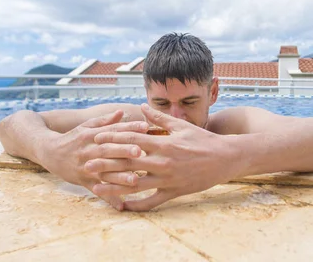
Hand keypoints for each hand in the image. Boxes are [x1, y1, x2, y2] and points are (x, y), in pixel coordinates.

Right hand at [41, 110, 148, 209]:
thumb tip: (122, 112)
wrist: (48, 151)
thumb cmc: (73, 138)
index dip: (129, 128)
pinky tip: (121, 205)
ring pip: (103, 172)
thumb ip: (105, 121)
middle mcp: (88, 150)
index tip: (145, 127)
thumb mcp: (86, 126)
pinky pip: (96, 190)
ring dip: (118, 177)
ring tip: (135, 179)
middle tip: (140, 151)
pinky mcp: (82, 181)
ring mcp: (85, 167)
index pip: (113, 130)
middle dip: (123, 151)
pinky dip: (108, 198)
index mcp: (92, 135)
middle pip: (107, 150)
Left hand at [88, 103, 239, 210]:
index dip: (112, 139)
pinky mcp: (174, 192)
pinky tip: (123, 206)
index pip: (132, 140)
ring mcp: (168, 178)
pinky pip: (152, 201)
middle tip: (86, 163)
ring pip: (135, 184)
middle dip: (105, 162)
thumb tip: (141, 107)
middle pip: (128, 162)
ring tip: (96, 187)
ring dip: (113, 186)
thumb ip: (159, 118)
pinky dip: (136, 205)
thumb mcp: (182, 126)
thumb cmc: (204, 139)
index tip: (96, 139)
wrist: (226, 158)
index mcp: (164, 143)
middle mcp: (163, 161)